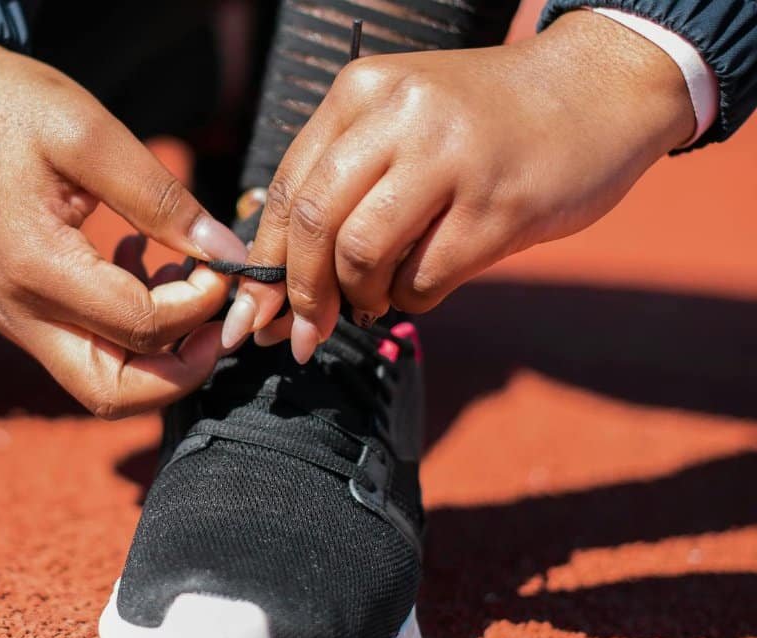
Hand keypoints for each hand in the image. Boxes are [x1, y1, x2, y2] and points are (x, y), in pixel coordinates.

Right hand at [0, 40, 247, 417]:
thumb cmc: (6, 105)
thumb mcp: (90, 134)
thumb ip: (161, 199)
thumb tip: (228, 253)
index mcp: (35, 267)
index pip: (141, 327)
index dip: (199, 305)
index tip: (222, 260)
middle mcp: (19, 311)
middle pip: (114, 394)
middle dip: (181, 371)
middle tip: (216, 319)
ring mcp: (14, 316)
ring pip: (99, 381)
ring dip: (156, 354)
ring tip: (185, 282)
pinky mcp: (18, 308)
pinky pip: (83, 348)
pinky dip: (127, 331)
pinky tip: (142, 265)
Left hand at [223, 11, 695, 361]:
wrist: (600, 89)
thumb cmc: (485, 119)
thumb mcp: (404, 118)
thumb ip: (344, 177)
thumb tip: (279, 274)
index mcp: (362, 91)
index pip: (287, 187)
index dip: (263, 261)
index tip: (251, 312)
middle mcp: (401, 117)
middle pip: (313, 223)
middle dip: (298, 294)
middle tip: (302, 333)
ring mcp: (452, 160)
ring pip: (361, 254)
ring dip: (358, 297)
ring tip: (375, 300)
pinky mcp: (499, 208)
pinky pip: (424, 280)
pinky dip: (411, 298)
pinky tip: (423, 285)